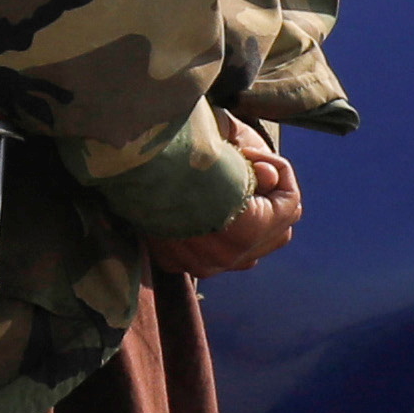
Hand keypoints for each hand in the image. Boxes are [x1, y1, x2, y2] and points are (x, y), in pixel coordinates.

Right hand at [138, 122, 302, 279]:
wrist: (123, 163)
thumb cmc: (183, 149)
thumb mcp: (230, 147)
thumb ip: (261, 167)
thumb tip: (271, 178)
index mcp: (249, 228)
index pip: (290, 203)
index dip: (277, 173)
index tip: (248, 155)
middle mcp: (229, 256)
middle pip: (276, 232)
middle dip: (267, 202)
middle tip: (243, 176)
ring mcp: (203, 265)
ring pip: (246, 250)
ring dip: (243, 222)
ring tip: (221, 194)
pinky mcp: (177, 264)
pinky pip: (213, 256)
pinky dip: (215, 236)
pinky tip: (198, 210)